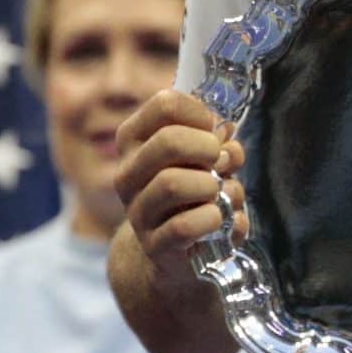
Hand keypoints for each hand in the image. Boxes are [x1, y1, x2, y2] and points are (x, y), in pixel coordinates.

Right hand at [112, 89, 246, 289]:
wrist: (177, 248)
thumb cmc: (193, 189)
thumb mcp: (202, 157)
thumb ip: (214, 139)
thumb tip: (224, 132)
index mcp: (135, 141)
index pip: (164, 104)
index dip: (200, 113)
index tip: (213, 130)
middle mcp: (127, 174)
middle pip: (168, 141)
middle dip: (207, 147)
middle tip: (220, 160)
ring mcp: (137, 211)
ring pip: (172, 184)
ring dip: (211, 185)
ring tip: (218, 191)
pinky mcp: (154, 244)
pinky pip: (184, 226)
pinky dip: (213, 219)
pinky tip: (219, 218)